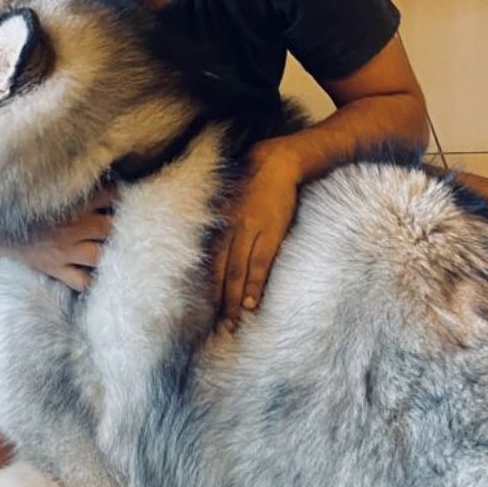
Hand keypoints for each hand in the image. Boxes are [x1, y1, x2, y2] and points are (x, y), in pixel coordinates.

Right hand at [0, 180, 116, 291]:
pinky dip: (91, 280)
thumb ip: (74, 181)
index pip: (110, 196)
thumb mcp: (49, 185)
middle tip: (121, 227)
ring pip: (101, 256)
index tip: (119, 199)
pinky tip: (97, 275)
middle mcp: (72, 226)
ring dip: (108, 253)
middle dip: (117, 226)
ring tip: (112, 251)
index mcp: (72, 201)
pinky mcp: (55, 269)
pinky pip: (82, 282)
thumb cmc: (23, 202)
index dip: (118, 198)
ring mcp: (65, 250)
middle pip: (110, 228)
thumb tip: (103, 175)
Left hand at [213, 142, 299, 329]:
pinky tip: (251, 302)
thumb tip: (221, 245)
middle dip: (220, 300)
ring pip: (237, 272)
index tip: (209, 308)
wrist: (278, 161)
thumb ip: (227, 222)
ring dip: (235, 299)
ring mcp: (248, 231)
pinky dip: (254, 284)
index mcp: (221, 223)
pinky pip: (259, 264)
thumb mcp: (233, 198)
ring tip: (234, 321)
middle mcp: (230, 229)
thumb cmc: (255, 178)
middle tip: (220, 325)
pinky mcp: (269, 231)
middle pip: (221, 272)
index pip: (212, 263)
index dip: (211, 287)